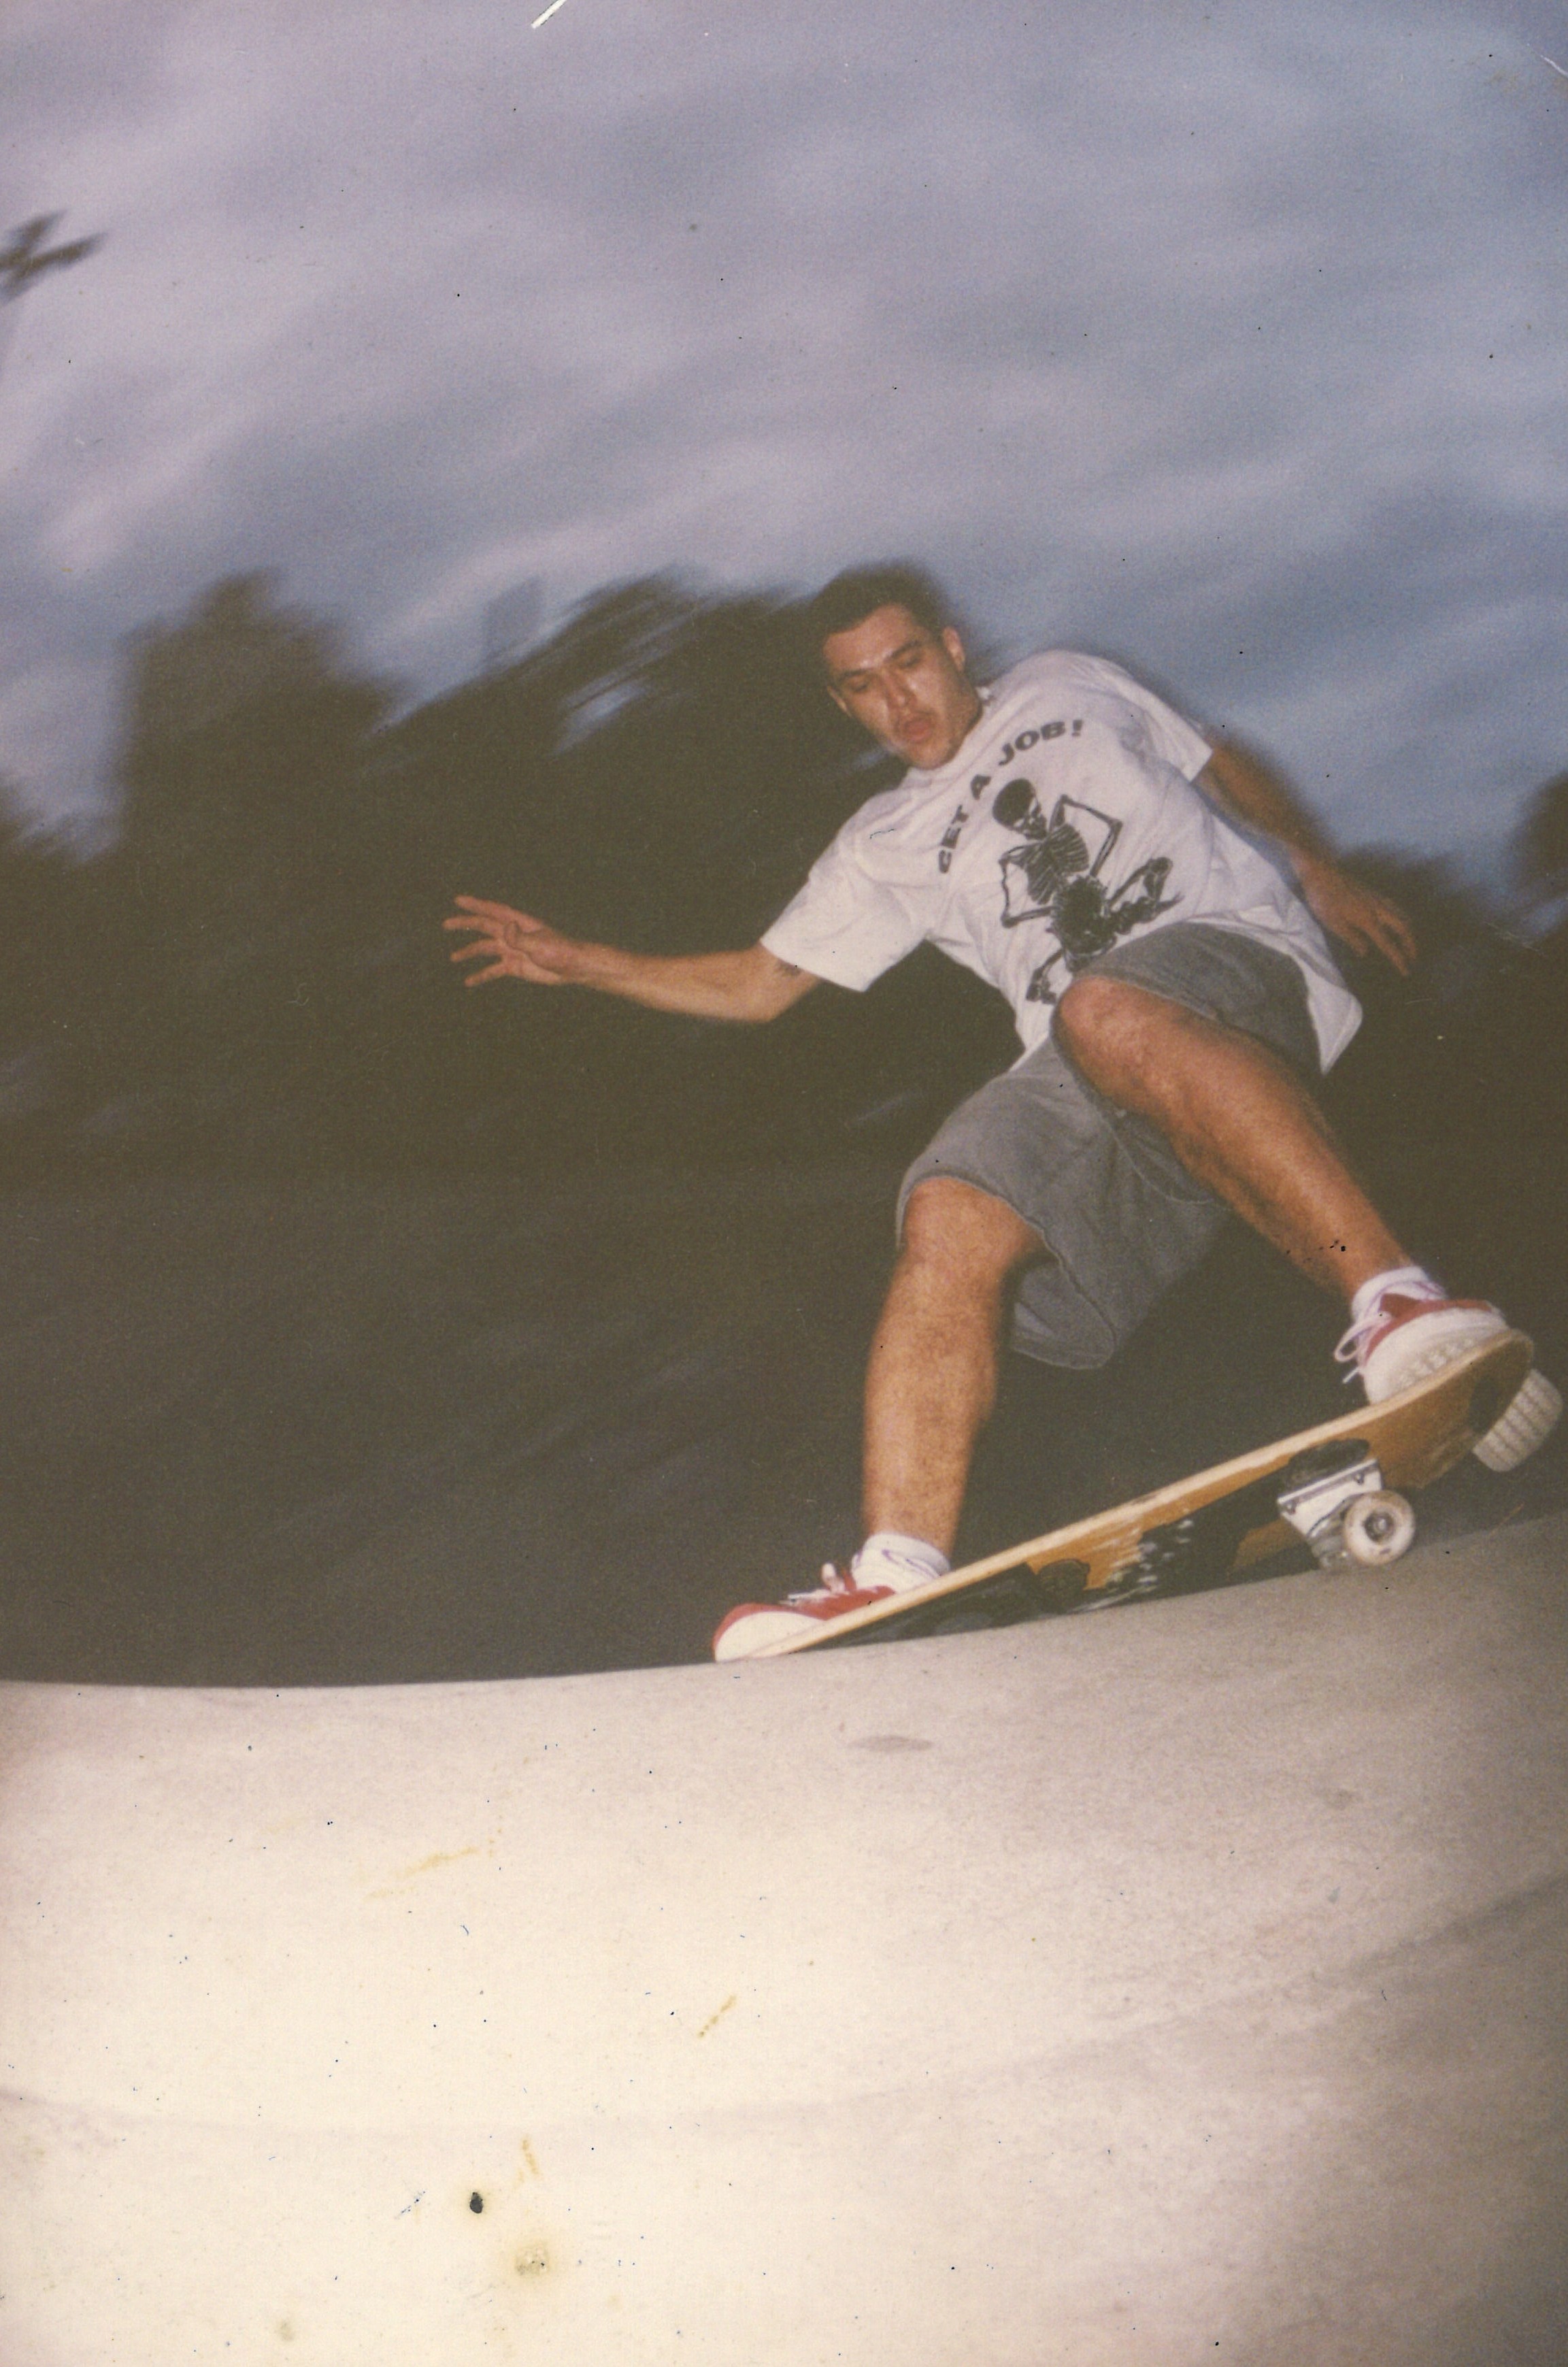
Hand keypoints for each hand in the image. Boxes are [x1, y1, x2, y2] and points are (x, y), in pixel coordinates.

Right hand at [443, 897, 586, 987]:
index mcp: (518, 923)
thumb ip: (520, 938)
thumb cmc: (559, 951)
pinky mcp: (514, 966)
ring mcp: (512, 950)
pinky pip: (493, 970)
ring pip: (485, 949)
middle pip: (484, 927)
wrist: (572, 968)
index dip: (476, 905)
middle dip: (465, 924)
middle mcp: (512, 934)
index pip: (493, 911)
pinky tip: (469, 981)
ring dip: (469, 952)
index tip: (458, 901)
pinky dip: (481, 975)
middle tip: (446, 924)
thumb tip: (505, 927)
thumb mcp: (539, 944)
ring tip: (453, 957)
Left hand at [1294, 858, 1416, 975]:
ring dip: (1409, 931)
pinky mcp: (1375, 893)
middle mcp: (1378, 908)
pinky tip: (1398, 923)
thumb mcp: (1333, 923)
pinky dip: (1403, 919)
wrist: (1321, 872)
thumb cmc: (1323, 899)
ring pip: (1403, 915)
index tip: (1406, 971)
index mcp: (1367, 919)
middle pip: (1404, 928)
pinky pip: (1396, 907)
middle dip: (1411, 944)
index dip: (1399, 958)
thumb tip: (1365, 952)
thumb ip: (1351, 938)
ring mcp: (1378, 898)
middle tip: (1414, 958)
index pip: (1388, 943)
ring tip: (1409, 943)